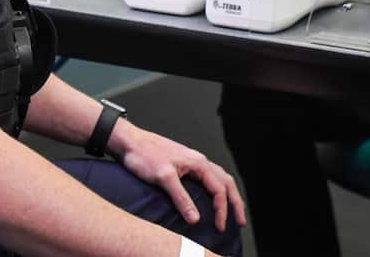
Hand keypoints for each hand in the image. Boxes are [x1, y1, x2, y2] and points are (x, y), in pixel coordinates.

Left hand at [109, 120, 246, 232]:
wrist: (129, 142)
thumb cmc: (144, 155)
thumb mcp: (163, 178)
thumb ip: (181, 198)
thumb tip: (195, 219)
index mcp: (198, 163)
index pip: (219, 190)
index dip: (222, 210)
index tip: (220, 227)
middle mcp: (198, 161)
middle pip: (226, 182)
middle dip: (235, 202)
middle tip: (240, 221)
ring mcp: (192, 161)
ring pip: (219, 177)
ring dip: (227, 194)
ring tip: (232, 209)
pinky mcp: (183, 164)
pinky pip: (208, 176)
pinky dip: (216, 188)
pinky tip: (210, 196)